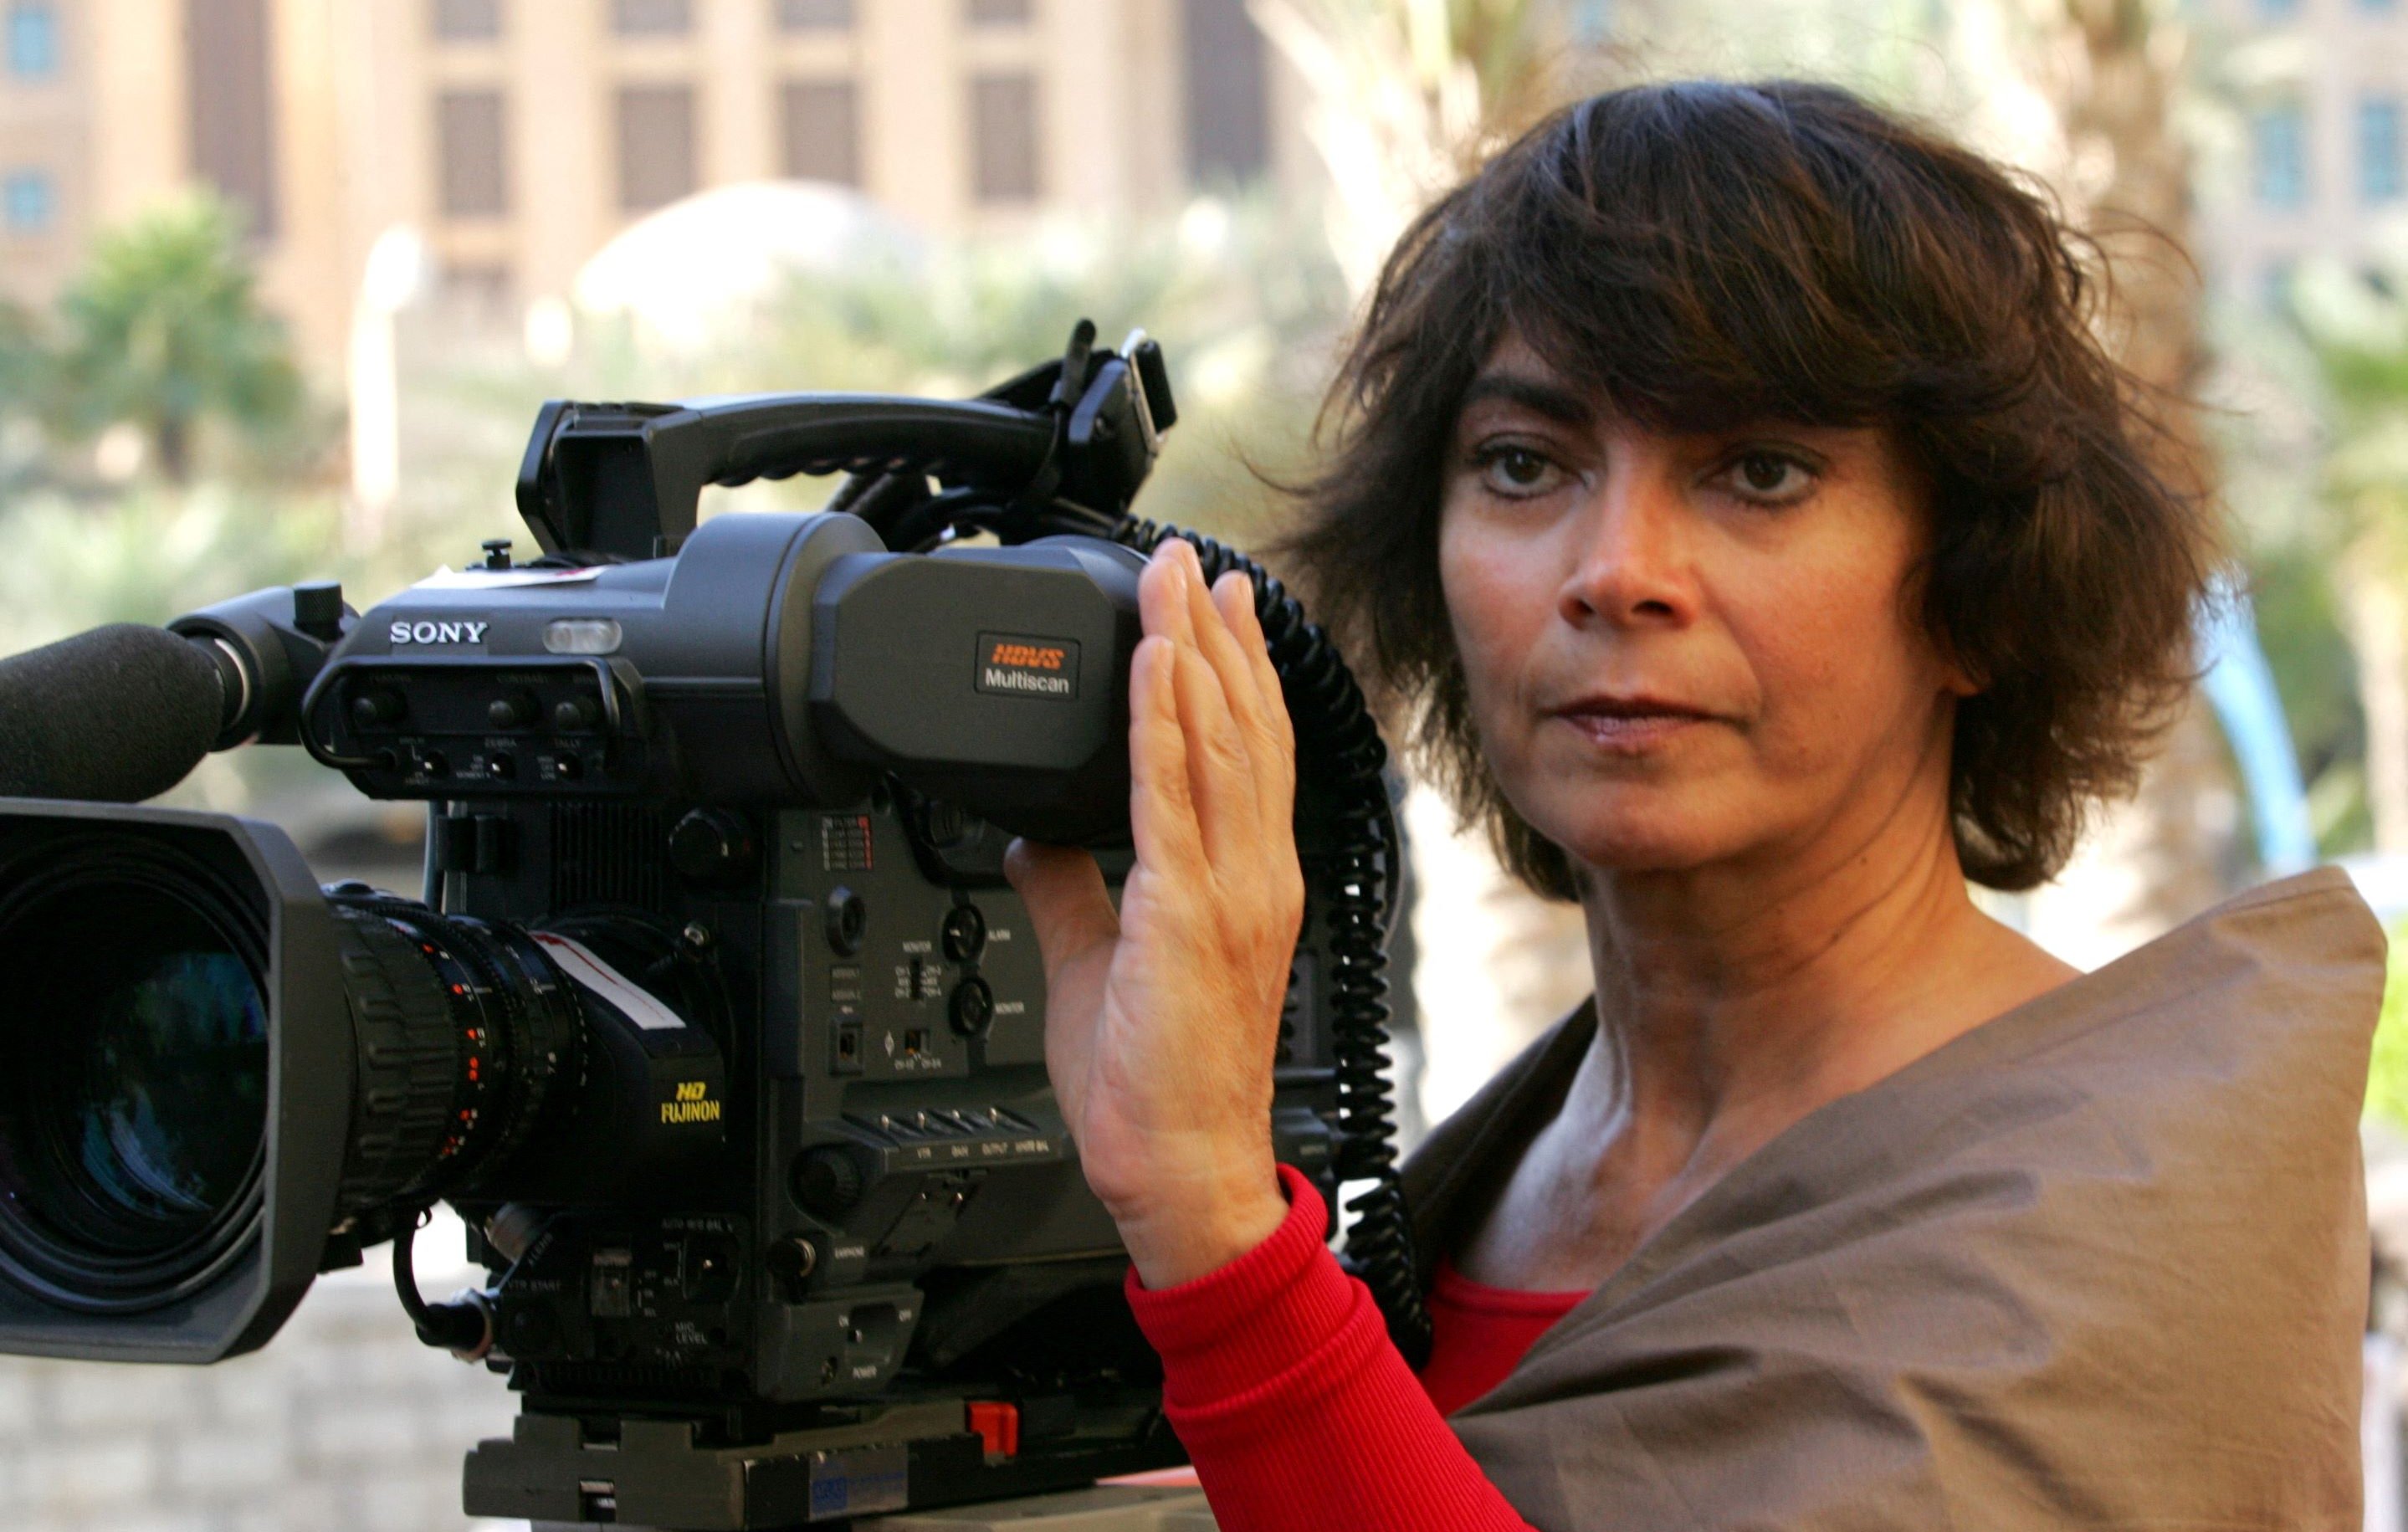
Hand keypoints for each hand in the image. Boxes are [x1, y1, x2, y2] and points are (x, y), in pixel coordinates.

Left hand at [1004, 538, 1303, 1288]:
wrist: (1176, 1168)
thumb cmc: (1150, 1086)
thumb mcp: (1096, 960)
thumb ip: (1072, 887)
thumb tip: (1037, 830)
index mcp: (1244, 885)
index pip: (1250, 755)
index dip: (1238, 673)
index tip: (1219, 607)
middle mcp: (1252, 876)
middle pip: (1244, 728)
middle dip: (1217, 635)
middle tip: (1195, 559)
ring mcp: (1230, 893)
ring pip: (1219, 743)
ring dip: (1192, 650)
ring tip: (1173, 579)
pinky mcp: (1189, 916)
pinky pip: (1174, 799)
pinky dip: (1165, 722)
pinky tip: (1153, 664)